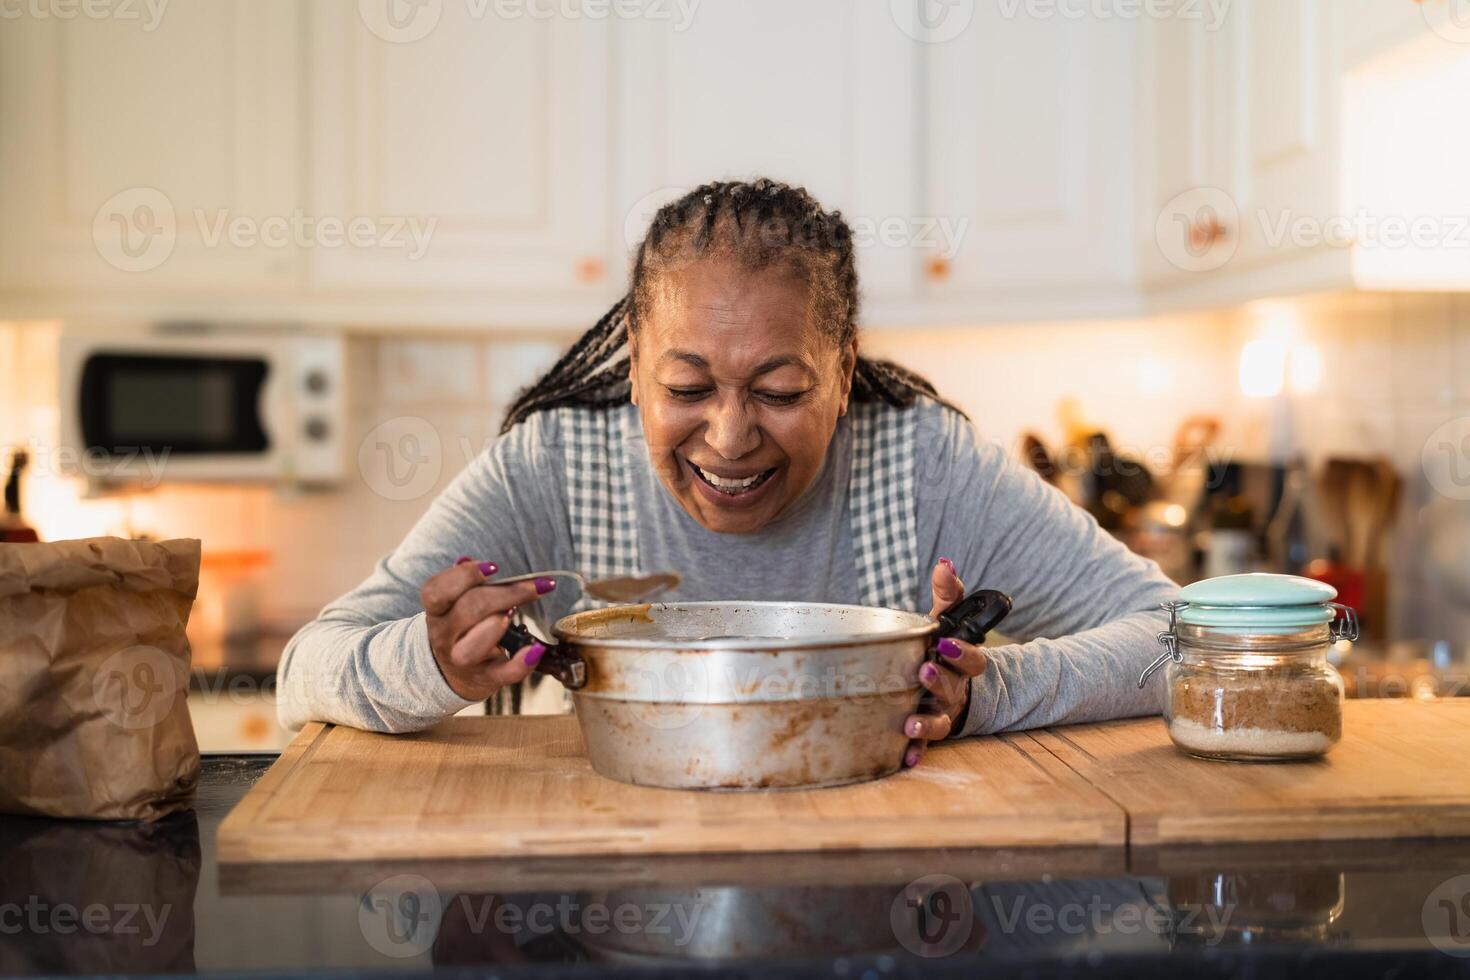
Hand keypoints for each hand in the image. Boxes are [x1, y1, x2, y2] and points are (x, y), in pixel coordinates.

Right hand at [420, 557, 555, 700]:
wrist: (452, 674)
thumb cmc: (461, 628)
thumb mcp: (455, 604)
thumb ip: (462, 582)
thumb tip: (466, 559)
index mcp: (437, 612)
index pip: (436, 591)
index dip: (463, 576)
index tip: (494, 567)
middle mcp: (444, 637)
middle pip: (468, 610)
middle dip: (505, 593)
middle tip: (535, 586)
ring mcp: (462, 660)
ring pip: (474, 646)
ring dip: (497, 626)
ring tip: (516, 613)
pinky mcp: (485, 678)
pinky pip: (504, 673)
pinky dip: (522, 662)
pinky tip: (536, 649)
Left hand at [902, 557, 988, 768]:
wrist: (955, 687)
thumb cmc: (945, 650)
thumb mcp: (948, 621)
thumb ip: (948, 594)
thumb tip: (943, 562)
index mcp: (963, 663)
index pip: (972, 659)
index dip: (962, 652)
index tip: (944, 644)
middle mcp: (957, 690)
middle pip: (955, 688)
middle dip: (940, 682)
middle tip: (923, 672)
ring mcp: (944, 713)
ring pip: (941, 721)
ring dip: (927, 723)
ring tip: (909, 723)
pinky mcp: (928, 730)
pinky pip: (924, 744)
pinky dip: (916, 751)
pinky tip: (906, 758)